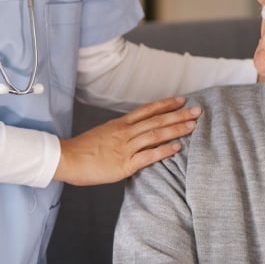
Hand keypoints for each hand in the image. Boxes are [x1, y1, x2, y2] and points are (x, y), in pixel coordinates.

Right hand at [53, 97, 198, 185]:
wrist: (67, 158)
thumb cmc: (82, 149)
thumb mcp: (102, 134)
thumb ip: (118, 133)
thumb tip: (132, 133)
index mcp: (119, 125)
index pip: (147, 110)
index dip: (165, 104)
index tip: (181, 99)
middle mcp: (125, 133)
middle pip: (156, 120)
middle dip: (178, 115)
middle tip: (197, 110)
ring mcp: (125, 148)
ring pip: (155, 135)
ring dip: (175, 129)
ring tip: (192, 126)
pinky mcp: (124, 164)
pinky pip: (148, 156)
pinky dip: (164, 150)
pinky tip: (177, 147)